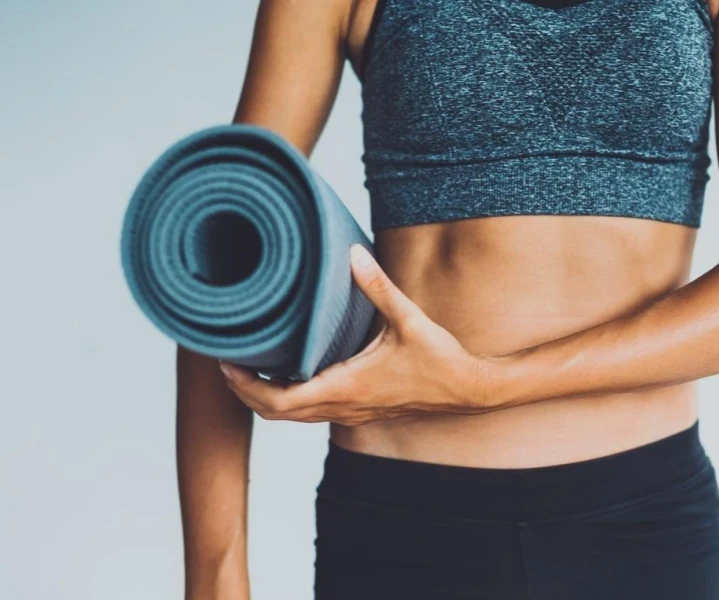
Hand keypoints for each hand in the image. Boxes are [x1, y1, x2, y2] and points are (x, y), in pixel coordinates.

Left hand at [219, 244, 493, 425]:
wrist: (468, 390)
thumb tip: (352, 255)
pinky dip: (290, 399)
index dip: (246, 385)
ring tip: (249, 366)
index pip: (281, 399)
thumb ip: (378, 287)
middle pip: (276, 412)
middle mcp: (344, 407)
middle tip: (227, 362)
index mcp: (348, 387)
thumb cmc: (441, 361)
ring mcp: (351, 413)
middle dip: (245, 391)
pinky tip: (289, 373)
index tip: (228, 362)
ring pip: (293, 417)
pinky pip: (311, 412)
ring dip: (265, 396)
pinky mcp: (359, 412)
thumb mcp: (408, 320)